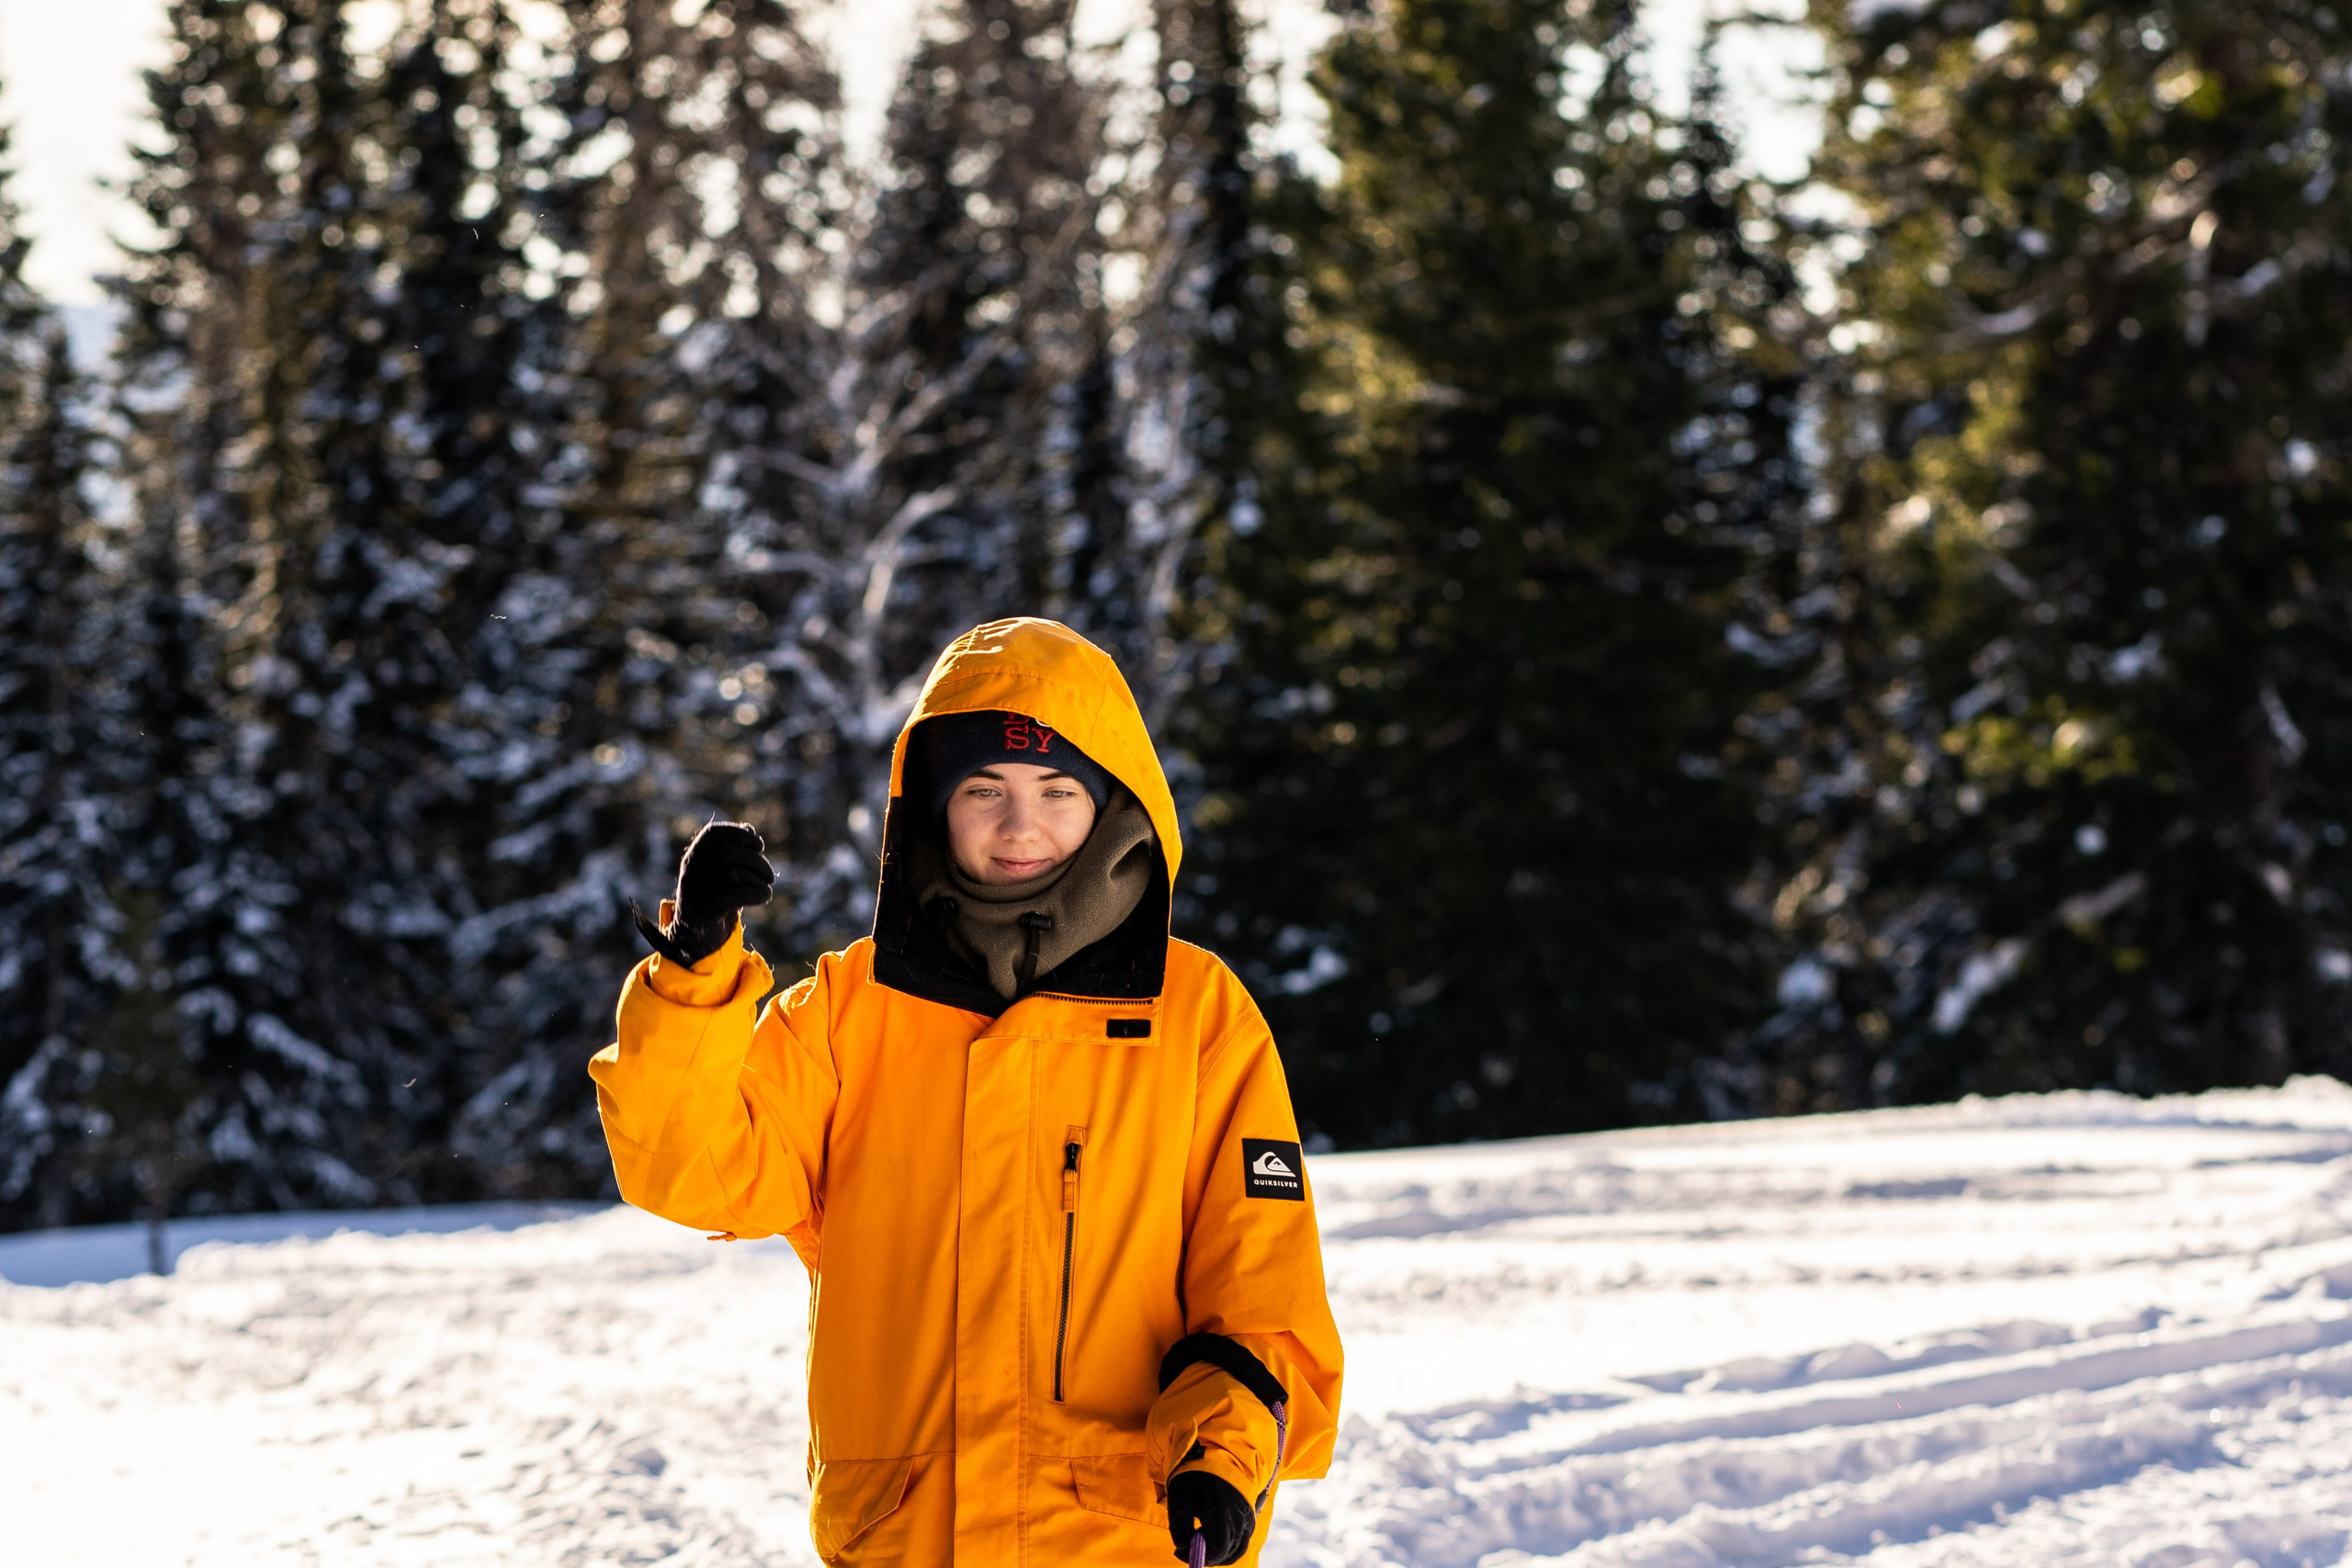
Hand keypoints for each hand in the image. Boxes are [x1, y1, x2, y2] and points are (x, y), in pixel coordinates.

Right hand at [633, 821, 773, 966]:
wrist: (696, 934)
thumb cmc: (714, 895)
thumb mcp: (722, 871)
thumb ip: (734, 849)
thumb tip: (749, 829)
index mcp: (693, 855)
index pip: (713, 833)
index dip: (738, 834)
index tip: (759, 846)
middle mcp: (690, 869)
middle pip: (730, 854)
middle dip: (757, 862)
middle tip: (770, 876)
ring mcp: (694, 889)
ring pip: (734, 875)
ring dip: (758, 880)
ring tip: (768, 887)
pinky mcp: (704, 910)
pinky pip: (735, 896)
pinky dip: (756, 894)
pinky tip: (765, 896)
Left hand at [1166, 1469, 1253, 1565]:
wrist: (1221, 1452)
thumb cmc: (1196, 1471)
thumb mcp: (1179, 1489)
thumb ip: (1179, 1518)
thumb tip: (1181, 1545)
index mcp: (1222, 1509)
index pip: (1218, 1548)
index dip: (1200, 1555)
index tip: (1180, 1551)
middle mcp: (1239, 1516)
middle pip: (1227, 1552)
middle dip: (1207, 1556)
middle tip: (1187, 1549)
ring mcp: (1247, 1517)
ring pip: (1237, 1550)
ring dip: (1218, 1554)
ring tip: (1199, 1543)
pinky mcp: (1250, 1517)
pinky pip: (1242, 1542)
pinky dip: (1228, 1547)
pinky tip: (1211, 1538)